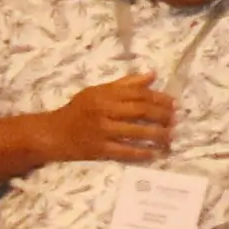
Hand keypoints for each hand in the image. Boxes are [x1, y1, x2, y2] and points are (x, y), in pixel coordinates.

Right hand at [41, 73, 173, 162]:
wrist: (53, 133)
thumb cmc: (78, 110)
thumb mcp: (98, 91)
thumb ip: (125, 84)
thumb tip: (152, 75)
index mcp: (105, 94)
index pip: (138, 94)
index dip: (159, 98)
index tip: (174, 103)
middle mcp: (104, 111)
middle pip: (141, 111)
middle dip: (162, 115)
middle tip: (175, 120)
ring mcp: (102, 131)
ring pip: (136, 132)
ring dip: (157, 135)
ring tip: (170, 137)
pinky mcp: (99, 149)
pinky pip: (125, 151)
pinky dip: (141, 153)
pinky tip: (154, 153)